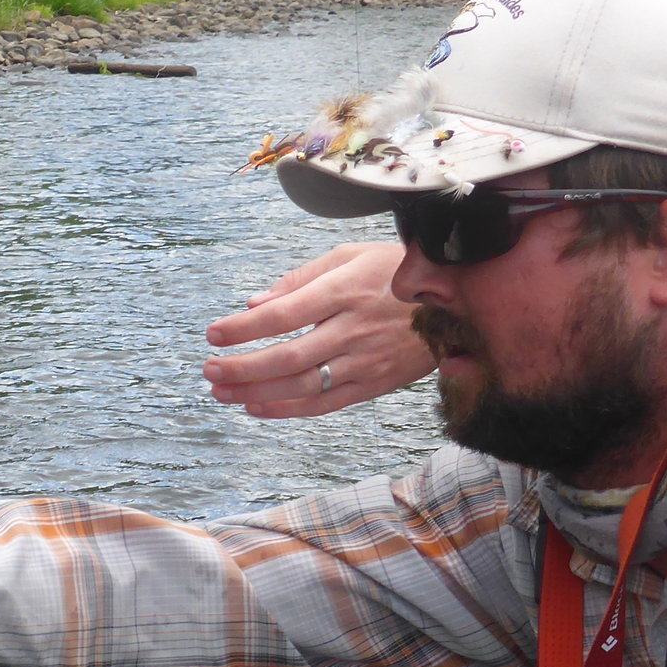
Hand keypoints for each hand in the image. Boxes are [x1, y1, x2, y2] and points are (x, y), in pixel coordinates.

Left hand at [203, 242, 432, 418]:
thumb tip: (256, 303)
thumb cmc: (395, 271)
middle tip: (209, 370)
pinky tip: (257, 408)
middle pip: (289, 356)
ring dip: (257, 392)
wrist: (457, 301)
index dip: (244, 328)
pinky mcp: (375, 384)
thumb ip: (301, 279)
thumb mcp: (349, 256)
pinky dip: (288, 410)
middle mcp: (354, 328)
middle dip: (243, 367)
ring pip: (303, 385)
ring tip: (222, 392)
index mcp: (345, 291)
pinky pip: (326, 404)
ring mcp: (366, 360)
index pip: (284, 314)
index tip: (213, 334)